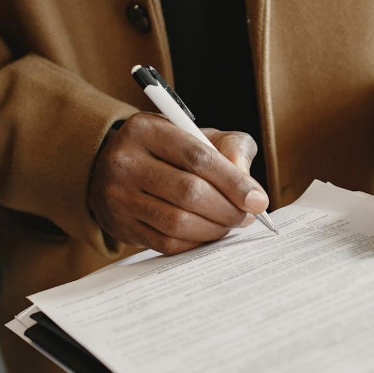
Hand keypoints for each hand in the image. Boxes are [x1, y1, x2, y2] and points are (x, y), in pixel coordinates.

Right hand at [88, 113, 268, 254]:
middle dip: (227, 209)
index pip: (198, 158)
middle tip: (246, 216)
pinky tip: (207, 234)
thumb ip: (232, 148)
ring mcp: (118, 196)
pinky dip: (195, 242)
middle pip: (189, 192)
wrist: (115, 168)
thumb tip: (249, 188)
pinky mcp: (121, 226)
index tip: (257, 200)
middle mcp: (126, 161)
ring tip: (230, 224)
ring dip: (214, 229)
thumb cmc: (170, 151)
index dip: (233, 182)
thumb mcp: (199, 135)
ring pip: (178, 222)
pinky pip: (166, 243)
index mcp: (147, 130)